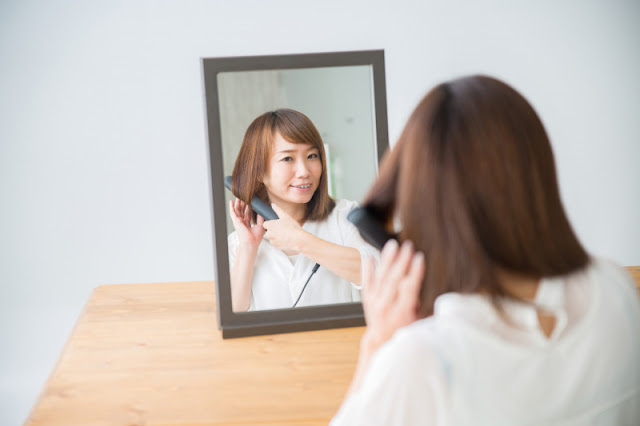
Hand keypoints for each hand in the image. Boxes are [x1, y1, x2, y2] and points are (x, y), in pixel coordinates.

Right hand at [228, 198, 264, 249]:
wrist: (251, 243)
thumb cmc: (255, 238)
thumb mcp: (260, 226)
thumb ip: (260, 218)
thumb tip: (261, 212)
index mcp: (247, 224)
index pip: (247, 213)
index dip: (248, 207)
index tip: (250, 202)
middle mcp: (242, 222)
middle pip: (242, 211)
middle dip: (242, 203)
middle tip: (244, 197)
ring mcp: (238, 221)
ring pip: (237, 210)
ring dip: (237, 203)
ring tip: (238, 197)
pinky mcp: (236, 221)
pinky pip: (232, 212)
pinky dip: (231, 207)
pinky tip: (231, 202)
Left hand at [261, 203, 304, 253]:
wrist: (299, 240)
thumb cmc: (293, 228)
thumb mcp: (285, 216)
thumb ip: (277, 209)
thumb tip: (273, 205)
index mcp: (270, 225)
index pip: (265, 224)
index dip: (271, 223)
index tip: (276, 224)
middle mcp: (269, 234)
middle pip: (269, 231)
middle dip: (274, 230)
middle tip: (282, 228)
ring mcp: (272, 241)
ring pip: (272, 237)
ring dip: (277, 236)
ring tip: (285, 234)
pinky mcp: (276, 246)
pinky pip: (276, 243)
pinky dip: (280, 241)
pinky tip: (286, 239)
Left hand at [361, 239, 424, 353]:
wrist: (381, 341)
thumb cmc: (404, 330)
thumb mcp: (420, 322)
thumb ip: (427, 307)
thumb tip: (442, 294)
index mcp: (401, 312)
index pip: (408, 288)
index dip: (415, 272)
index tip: (420, 258)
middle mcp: (386, 306)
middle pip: (394, 279)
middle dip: (402, 261)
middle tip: (408, 246)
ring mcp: (374, 301)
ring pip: (380, 277)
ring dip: (387, 259)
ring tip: (393, 245)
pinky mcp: (367, 298)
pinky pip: (366, 280)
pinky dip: (368, 268)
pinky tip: (370, 256)